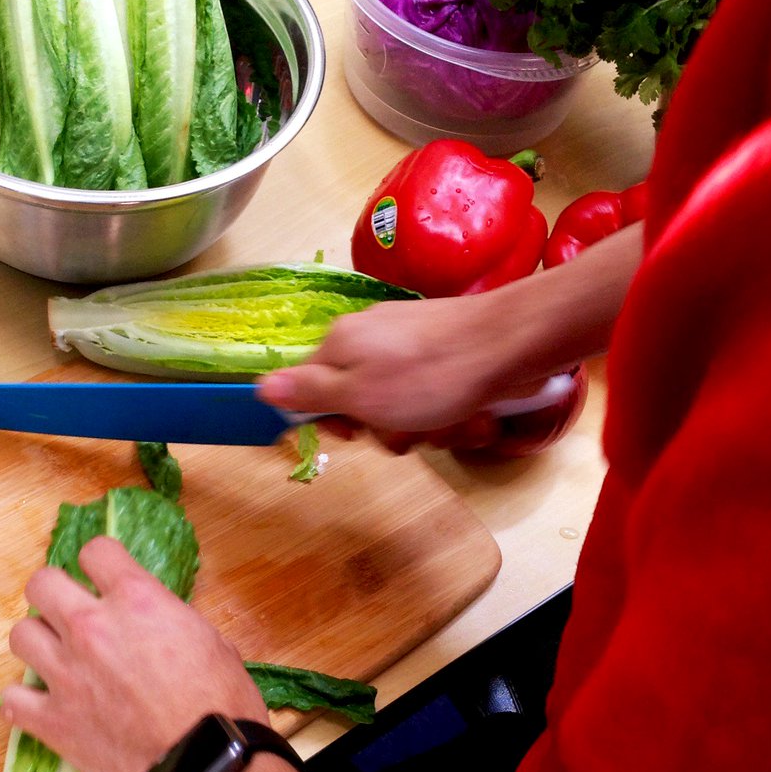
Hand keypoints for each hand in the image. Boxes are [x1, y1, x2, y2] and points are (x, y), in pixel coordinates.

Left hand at [0, 536, 266, 771]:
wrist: (206, 766)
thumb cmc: (223, 704)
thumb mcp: (210, 640)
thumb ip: (170, 620)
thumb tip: (156, 621)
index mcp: (136, 600)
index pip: (96, 551)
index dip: (101, 562)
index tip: (105, 577)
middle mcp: (91, 627)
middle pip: (41, 584)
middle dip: (56, 593)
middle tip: (71, 613)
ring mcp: (66, 674)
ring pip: (20, 635)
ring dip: (38, 642)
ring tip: (57, 658)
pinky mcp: (52, 721)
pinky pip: (12, 700)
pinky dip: (24, 702)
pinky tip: (41, 706)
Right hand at [258, 291, 560, 451]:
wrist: (510, 344)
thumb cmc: (428, 377)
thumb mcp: (358, 394)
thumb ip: (307, 392)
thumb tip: (259, 387)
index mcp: (341, 343)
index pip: (310, 388)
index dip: (331, 420)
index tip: (355, 435)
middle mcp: (371, 337)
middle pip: (359, 399)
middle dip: (386, 427)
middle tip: (409, 432)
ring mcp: (411, 342)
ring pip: (400, 403)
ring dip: (424, 426)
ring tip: (447, 423)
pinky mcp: (446, 350)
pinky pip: (432, 392)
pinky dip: (448, 411)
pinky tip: (468, 414)